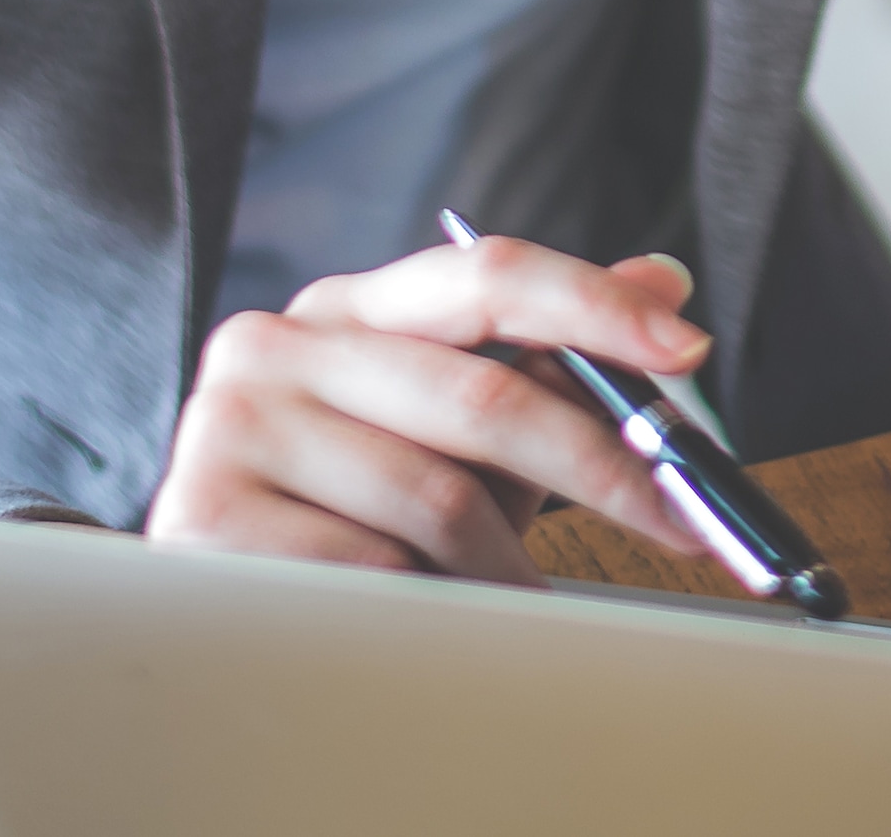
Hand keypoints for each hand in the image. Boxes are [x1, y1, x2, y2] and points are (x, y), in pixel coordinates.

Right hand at [146, 237, 711, 579]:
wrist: (208, 611)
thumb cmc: (352, 511)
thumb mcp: (457, 432)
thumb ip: (551, 357)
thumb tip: (666, 278)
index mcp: (349, 306)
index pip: (488, 272)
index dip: (597, 305)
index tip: (688, 350)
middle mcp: (279, 342)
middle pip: (484, 395)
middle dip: (606, 467)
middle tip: (684, 521)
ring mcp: (231, 424)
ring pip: (436, 499)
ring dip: (506, 566)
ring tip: (520, 597)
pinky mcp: (202, 515)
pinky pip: (371, 568)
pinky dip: (429, 604)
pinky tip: (433, 617)